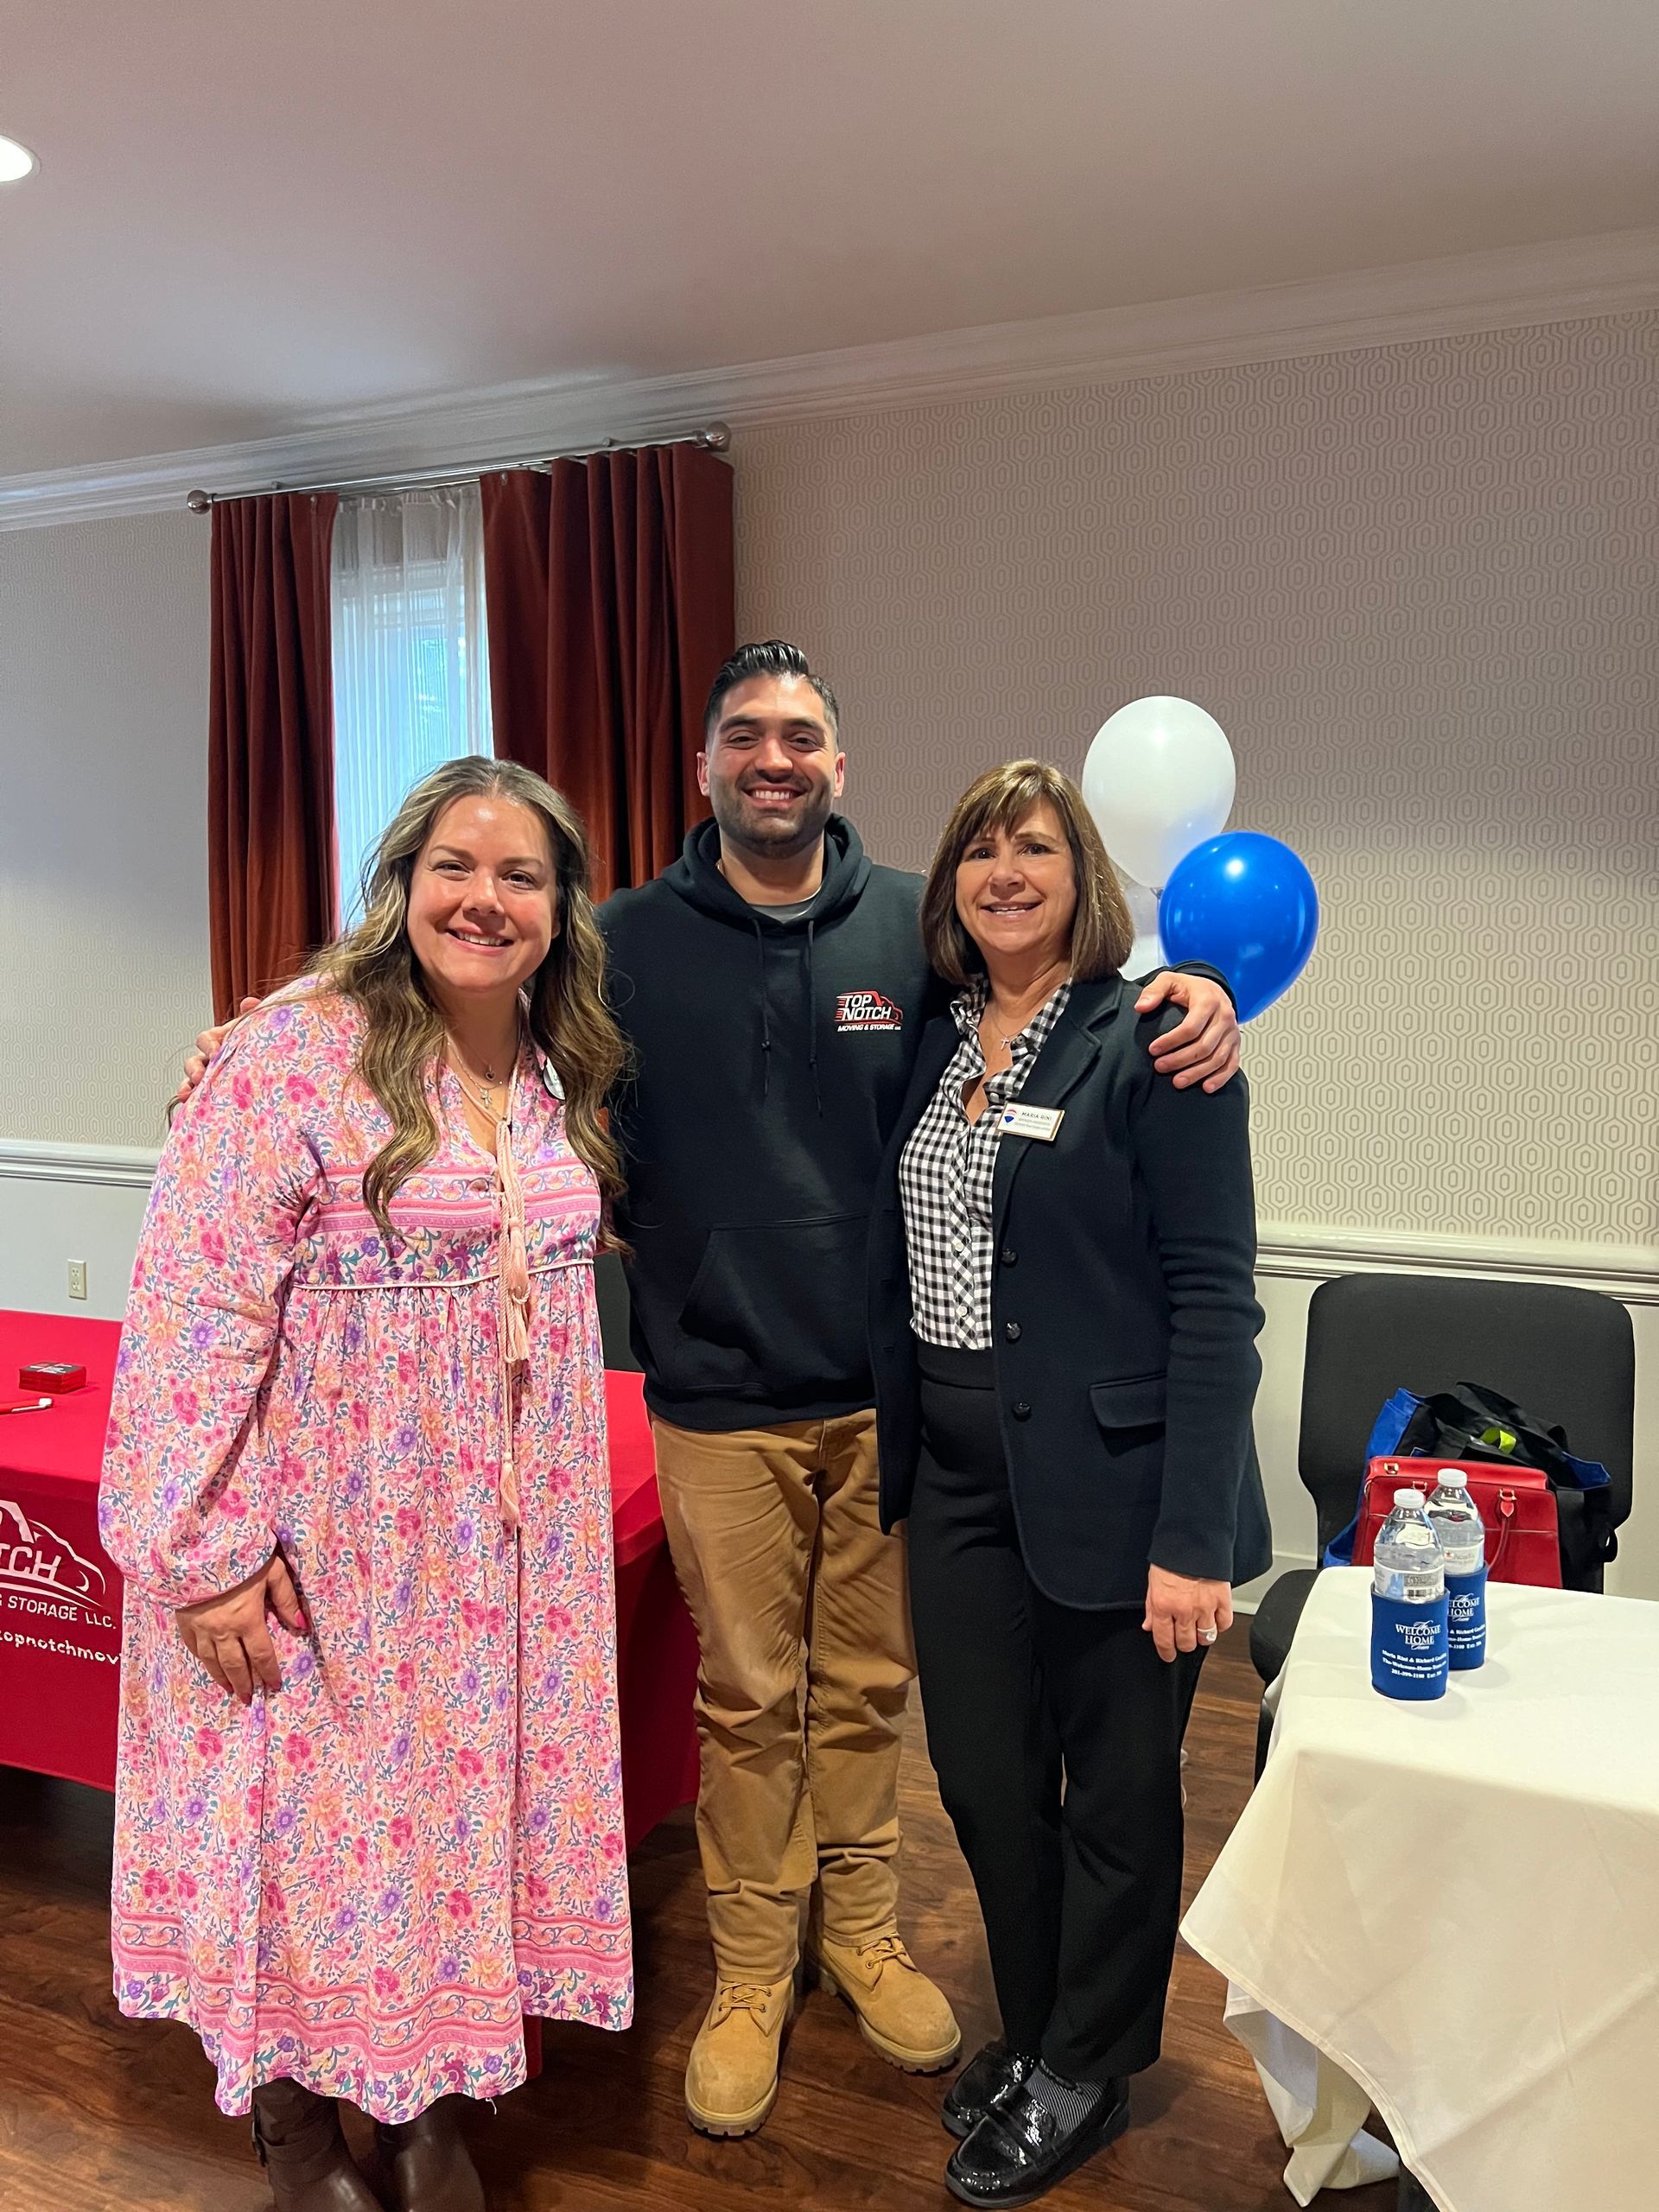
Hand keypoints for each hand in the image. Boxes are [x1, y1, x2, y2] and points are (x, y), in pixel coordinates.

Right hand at [175, 1551, 307, 1703]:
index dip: (269, 1672)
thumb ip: (286, 1600)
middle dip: (245, 1683)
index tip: (274, 1684)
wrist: (198, 1547)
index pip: (262, 1654)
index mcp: (247, 1620)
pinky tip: (207, 1666)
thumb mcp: (272, 1572)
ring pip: (212, 1661)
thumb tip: (301, 1626)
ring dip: (223, 1678)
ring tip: (230, 1690)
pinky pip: (193, 1647)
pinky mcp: (184, 1621)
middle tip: (249, 1698)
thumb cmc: (241, 1556)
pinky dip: (202, 1660)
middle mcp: (223, 1630)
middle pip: (236, 1665)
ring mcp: (201, 1628)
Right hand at [176, 998, 255, 1103]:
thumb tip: (249, 1003)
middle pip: (193, 1061)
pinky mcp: (211, 1094)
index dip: (208, 1045)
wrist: (275, 1068)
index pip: (206, 1039)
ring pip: (191, 1080)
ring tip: (189, 1094)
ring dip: (187, 1085)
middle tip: (201, 1077)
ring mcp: (210, 1077)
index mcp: (220, 1040)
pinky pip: (196, 1097)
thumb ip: (254, 1016)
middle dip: (194, 1069)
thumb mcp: (261, 1029)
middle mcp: (210, 1059)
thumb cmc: (264, 1044)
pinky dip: (190, 1100)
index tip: (216, 1054)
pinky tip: (189, 1104)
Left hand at [1137, 973, 1239, 1091]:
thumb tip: (1141, 1007)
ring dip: (1197, 1073)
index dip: (1171, 1041)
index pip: (1191, 1027)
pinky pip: (1231, 1064)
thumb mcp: (1169, 981)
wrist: (1212, 989)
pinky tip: (1206, 1088)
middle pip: (1204, 1046)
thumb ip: (1154, 991)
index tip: (1153, 1050)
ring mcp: (1232, 1032)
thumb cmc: (1188, 988)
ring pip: (1217, 1058)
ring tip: (1177, 1082)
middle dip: (1180, 1060)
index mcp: (1209, 1001)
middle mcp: (1225, 1017)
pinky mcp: (1236, 1044)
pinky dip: (1220, 1078)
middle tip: (1159, 1067)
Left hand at [1142, 1564, 1233, 1661]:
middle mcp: (1183, 1610)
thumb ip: (1151, 1608)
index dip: (1166, 1652)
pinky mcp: (1222, 1601)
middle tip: (1184, 1638)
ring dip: (1201, 1636)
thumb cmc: (1171, 1558)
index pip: (1163, 1640)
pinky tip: (1214, 1619)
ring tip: (1199, 1628)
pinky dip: (1219, 1625)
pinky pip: (1224, 1625)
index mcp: (1163, 1606)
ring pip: (1206, 1638)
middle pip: (1186, 1643)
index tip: (1168, 1655)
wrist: (1192, 1540)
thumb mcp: (1152, 1582)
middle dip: (1184, 1644)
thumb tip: (1149, 1626)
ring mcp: (1205, 1607)